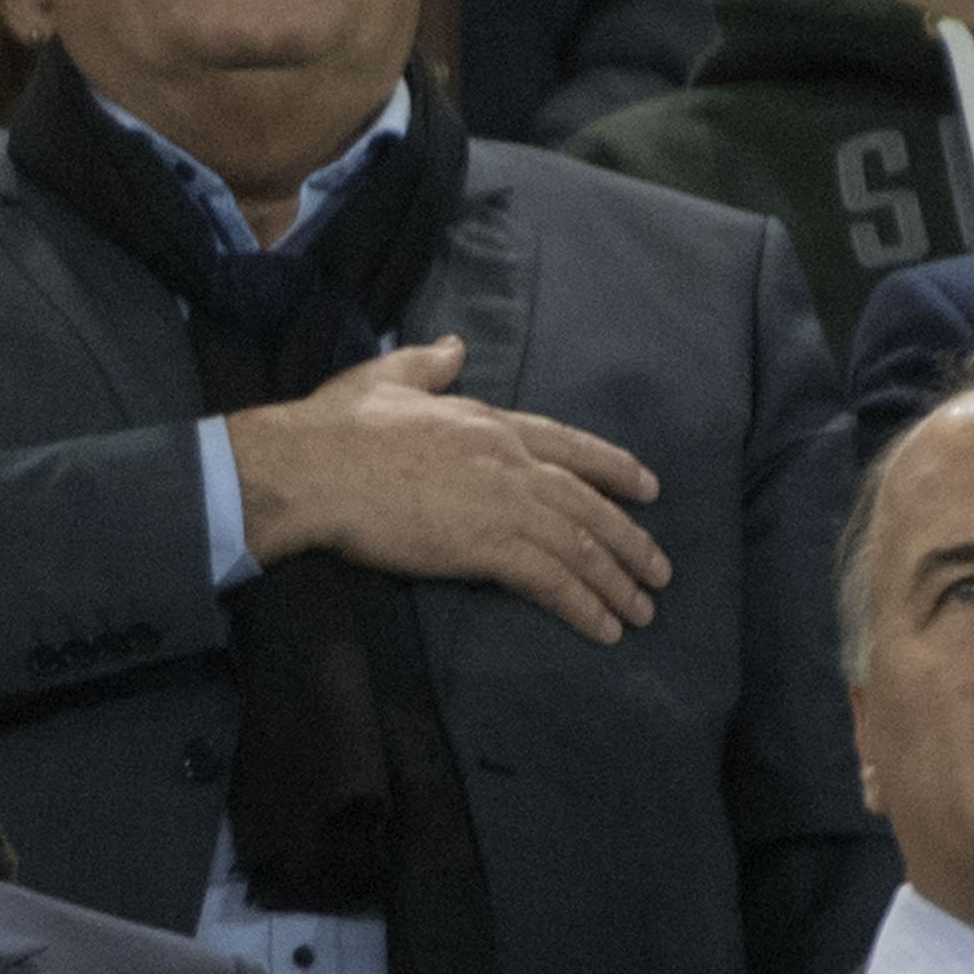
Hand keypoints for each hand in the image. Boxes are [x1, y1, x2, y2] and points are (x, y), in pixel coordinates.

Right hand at [224, 336, 669, 642]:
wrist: (314, 467)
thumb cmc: (338, 427)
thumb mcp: (386, 378)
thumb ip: (426, 364)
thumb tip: (452, 347)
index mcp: (488, 422)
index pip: (567, 445)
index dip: (612, 467)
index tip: (647, 487)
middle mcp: (509, 461)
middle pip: (588, 503)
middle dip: (630, 539)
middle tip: (659, 570)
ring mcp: (502, 503)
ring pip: (581, 544)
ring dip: (617, 581)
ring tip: (642, 611)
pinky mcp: (486, 545)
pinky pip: (551, 579)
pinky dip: (584, 605)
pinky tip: (604, 627)